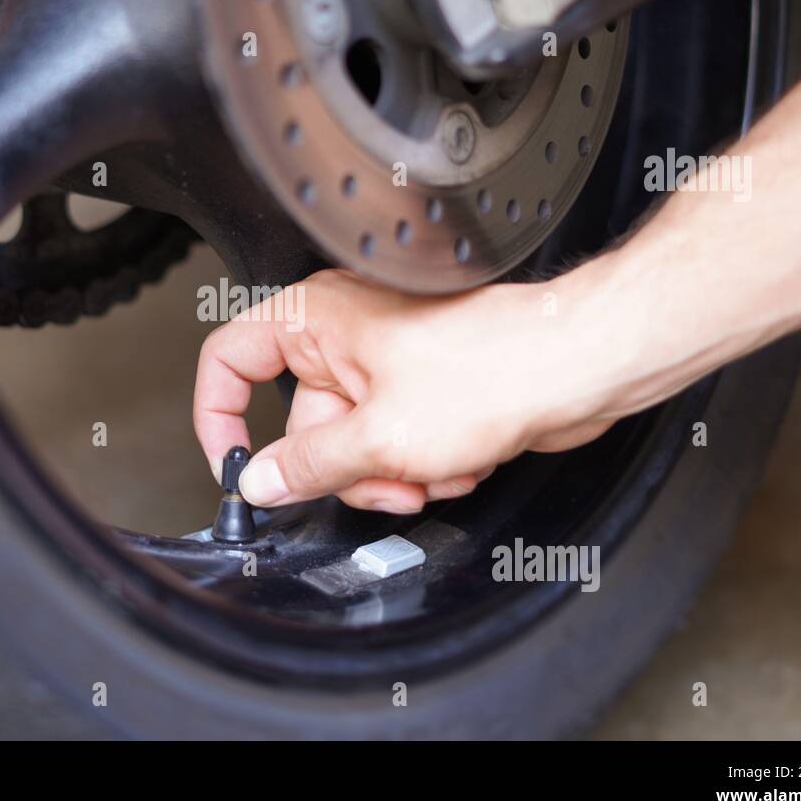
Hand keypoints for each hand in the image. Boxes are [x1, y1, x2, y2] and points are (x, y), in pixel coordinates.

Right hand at [193, 268, 633, 513]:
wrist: (580, 365)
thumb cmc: (497, 366)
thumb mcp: (379, 437)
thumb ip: (307, 465)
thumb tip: (261, 480)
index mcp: (318, 319)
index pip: (230, 359)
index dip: (220, 416)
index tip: (237, 467)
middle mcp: (346, 334)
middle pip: (302, 423)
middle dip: (346, 469)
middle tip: (382, 482)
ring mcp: (385, 363)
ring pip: (352, 444)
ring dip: (390, 475)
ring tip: (436, 468)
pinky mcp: (422, 390)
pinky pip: (394, 444)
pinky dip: (422, 464)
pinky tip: (460, 461)